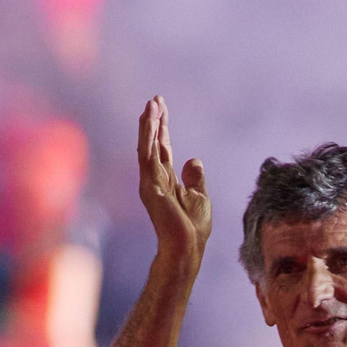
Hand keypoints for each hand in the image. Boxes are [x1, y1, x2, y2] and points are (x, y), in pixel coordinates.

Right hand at [137, 95, 210, 266]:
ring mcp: (150, 182)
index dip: (162, 128)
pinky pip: (147, 155)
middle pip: (153, 143)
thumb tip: (194, 160)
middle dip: (154, 121)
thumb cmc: (192, 229)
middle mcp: (155, 179)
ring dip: (148, 124)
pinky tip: (149, 120)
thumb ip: (195, 179)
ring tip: (151, 104)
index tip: (162, 107)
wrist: (187, 247)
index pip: (163, 148)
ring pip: (147, 146)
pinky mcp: (150, 185)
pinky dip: (147, 136)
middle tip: (155, 99)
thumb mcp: (200, 197)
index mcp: (167, 180)